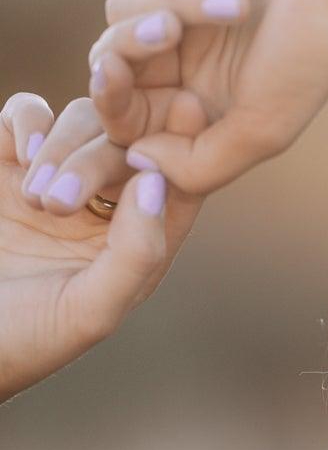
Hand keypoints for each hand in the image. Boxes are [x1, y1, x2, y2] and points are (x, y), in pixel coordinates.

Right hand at [0, 77, 206, 403]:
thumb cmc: (28, 341)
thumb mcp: (89, 310)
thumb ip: (134, 253)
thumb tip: (158, 182)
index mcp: (139, 243)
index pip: (174, 183)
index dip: (184, 144)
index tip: (187, 108)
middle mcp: (102, 207)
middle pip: (127, 142)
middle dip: (111, 145)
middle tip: (92, 158)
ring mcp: (54, 181)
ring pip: (80, 121)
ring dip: (65, 143)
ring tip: (40, 202)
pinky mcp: (6, 166)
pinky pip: (26, 117)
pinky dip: (26, 122)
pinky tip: (20, 155)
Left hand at [87, 0, 327, 197]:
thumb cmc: (316, 51)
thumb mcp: (265, 128)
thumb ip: (200, 163)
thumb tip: (137, 159)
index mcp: (204, 107)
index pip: (129, 118)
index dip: (112, 106)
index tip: (115, 81)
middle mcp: (188, 58)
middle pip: (112, 61)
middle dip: (129, 49)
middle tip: (167, 34)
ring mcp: (181, 0)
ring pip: (125, 7)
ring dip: (176, 2)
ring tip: (238, 2)